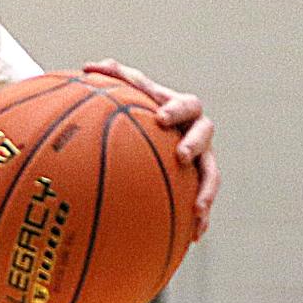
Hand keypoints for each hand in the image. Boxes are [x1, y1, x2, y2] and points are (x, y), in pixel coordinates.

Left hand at [84, 59, 219, 239]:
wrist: (145, 133)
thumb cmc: (133, 110)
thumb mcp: (124, 94)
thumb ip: (112, 78)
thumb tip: (91, 65)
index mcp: (180, 110)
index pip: (186, 105)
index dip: (176, 110)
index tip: (160, 117)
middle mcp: (195, 134)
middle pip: (205, 135)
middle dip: (195, 145)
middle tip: (181, 156)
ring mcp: (199, 160)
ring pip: (211, 174)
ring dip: (207, 191)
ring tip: (198, 210)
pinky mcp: (195, 185)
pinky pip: (201, 202)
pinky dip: (200, 218)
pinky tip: (193, 237)